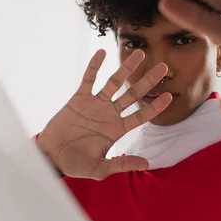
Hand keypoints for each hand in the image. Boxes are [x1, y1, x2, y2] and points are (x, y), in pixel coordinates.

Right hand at [38, 49, 171, 178]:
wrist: (52, 157)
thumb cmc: (76, 165)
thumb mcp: (100, 168)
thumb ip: (122, 163)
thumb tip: (146, 163)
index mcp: (117, 130)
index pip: (141, 115)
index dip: (155, 106)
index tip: (169, 96)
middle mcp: (109, 114)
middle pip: (133, 94)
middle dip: (148, 81)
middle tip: (163, 67)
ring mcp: (95, 104)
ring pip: (114, 83)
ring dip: (126, 68)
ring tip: (139, 53)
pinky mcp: (79, 99)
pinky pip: (89, 79)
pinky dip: (94, 66)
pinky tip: (102, 52)